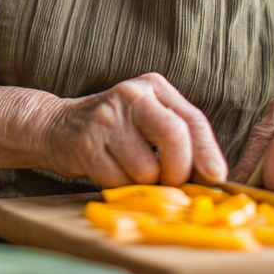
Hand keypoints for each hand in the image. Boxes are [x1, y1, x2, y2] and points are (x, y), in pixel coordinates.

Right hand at [41, 73, 227, 187]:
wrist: (57, 126)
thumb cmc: (116, 131)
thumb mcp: (149, 121)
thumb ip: (180, 139)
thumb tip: (212, 175)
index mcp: (154, 87)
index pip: (191, 119)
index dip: (207, 151)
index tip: (216, 176)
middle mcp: (131, 95)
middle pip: (174, 136)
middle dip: (179, 170)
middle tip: (172, 183)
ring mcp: (106, 117)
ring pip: (147, 168)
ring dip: (144, 183)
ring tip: (130, 170)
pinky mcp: (86, 142)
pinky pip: (118, 181)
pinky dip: (121, 187)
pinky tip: (110, 171)